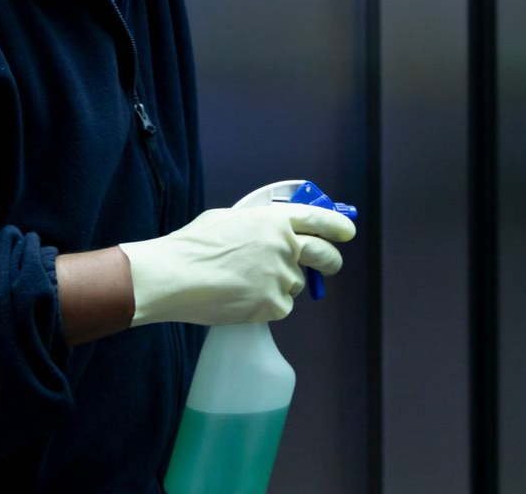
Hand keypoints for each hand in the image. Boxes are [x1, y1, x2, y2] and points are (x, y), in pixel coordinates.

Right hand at [119, 203, 355, 326]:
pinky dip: (266, 306)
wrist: (178, 276)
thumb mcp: (231, 219)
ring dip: (280, 285)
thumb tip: (272, 234)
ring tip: (246, 283)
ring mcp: (281, 277)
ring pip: (294, 284)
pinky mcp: (273, 305)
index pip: (318, 219)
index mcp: (275, 220)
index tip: (348, 230)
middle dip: (331, 261)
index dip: (336, 224)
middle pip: (324, 255)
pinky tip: (241, 299)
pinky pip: (280, 307)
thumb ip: (259, 225)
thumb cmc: (195, 245)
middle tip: (329, 264)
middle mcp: (285, 246)